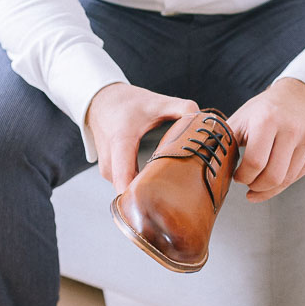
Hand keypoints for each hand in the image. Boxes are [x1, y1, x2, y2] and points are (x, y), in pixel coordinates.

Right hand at [85, 82, 200, 194]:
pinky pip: (125, 187)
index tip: (156, 205)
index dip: (138, 196)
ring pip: (127, 191)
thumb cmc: (127, 103)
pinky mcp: (109, 173)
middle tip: (176, 202)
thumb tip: (203, 121)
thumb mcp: (157, 102)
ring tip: (169, 192)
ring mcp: (107, 169)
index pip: (123, 177)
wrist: (101, 100)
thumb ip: (183, 108)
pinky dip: (140, 187)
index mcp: (121, 141)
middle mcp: (110, 159)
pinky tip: (156, 184)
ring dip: (146, 193)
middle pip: (128, 191)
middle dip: (151, 199)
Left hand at [227, 78, 304, 203]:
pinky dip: (283, 181)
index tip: (237, 176)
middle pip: (272, 177)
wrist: (298, 98)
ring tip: (258, 181)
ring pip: (286, 180)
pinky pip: (298, 177)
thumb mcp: (240, 119)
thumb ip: (224, 140)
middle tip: (248, 183)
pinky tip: (274, 174)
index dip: (243, 177)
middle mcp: (292, 129)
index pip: (255, 163)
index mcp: (267, 120)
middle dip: (255, 186)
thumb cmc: (263, 111)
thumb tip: (204, 162)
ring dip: (268, 187)